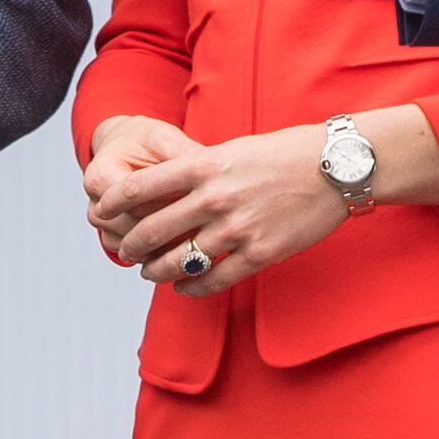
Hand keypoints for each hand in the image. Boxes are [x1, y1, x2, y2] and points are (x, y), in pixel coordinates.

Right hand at [83, 115, 194, 261]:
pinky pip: (138, 256)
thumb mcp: (164, 139)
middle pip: (136, 231)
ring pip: (137, 249)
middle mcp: (96, 206)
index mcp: (101, 176)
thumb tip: (215, 169)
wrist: (126, 150)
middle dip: (171, 230)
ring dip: (167, 247)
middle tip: (206, 228)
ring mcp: (103, 228)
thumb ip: (183, 155)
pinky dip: (162, 254)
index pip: (136, 203)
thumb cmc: (145, 143)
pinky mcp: (114, 240)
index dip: (170, 206)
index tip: (200, 206)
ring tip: (201, 237)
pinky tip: (188, 246)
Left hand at [97, 122, 350, 295]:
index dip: (114, 202)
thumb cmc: (285, 153)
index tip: (102, 209)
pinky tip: (183, 288)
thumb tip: (166, 188)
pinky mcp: (259, 254)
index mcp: (204, 166)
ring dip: (156, 272)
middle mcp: (214, 198)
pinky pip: (213, 280)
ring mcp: (236, 229)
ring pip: (177, 262)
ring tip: (149, 273)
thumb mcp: (234, 150)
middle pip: (151, 230)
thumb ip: (199, 169)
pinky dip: (191, 288)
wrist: (336, 167)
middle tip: (125, 250)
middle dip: (131, 245)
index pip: (140, 187)